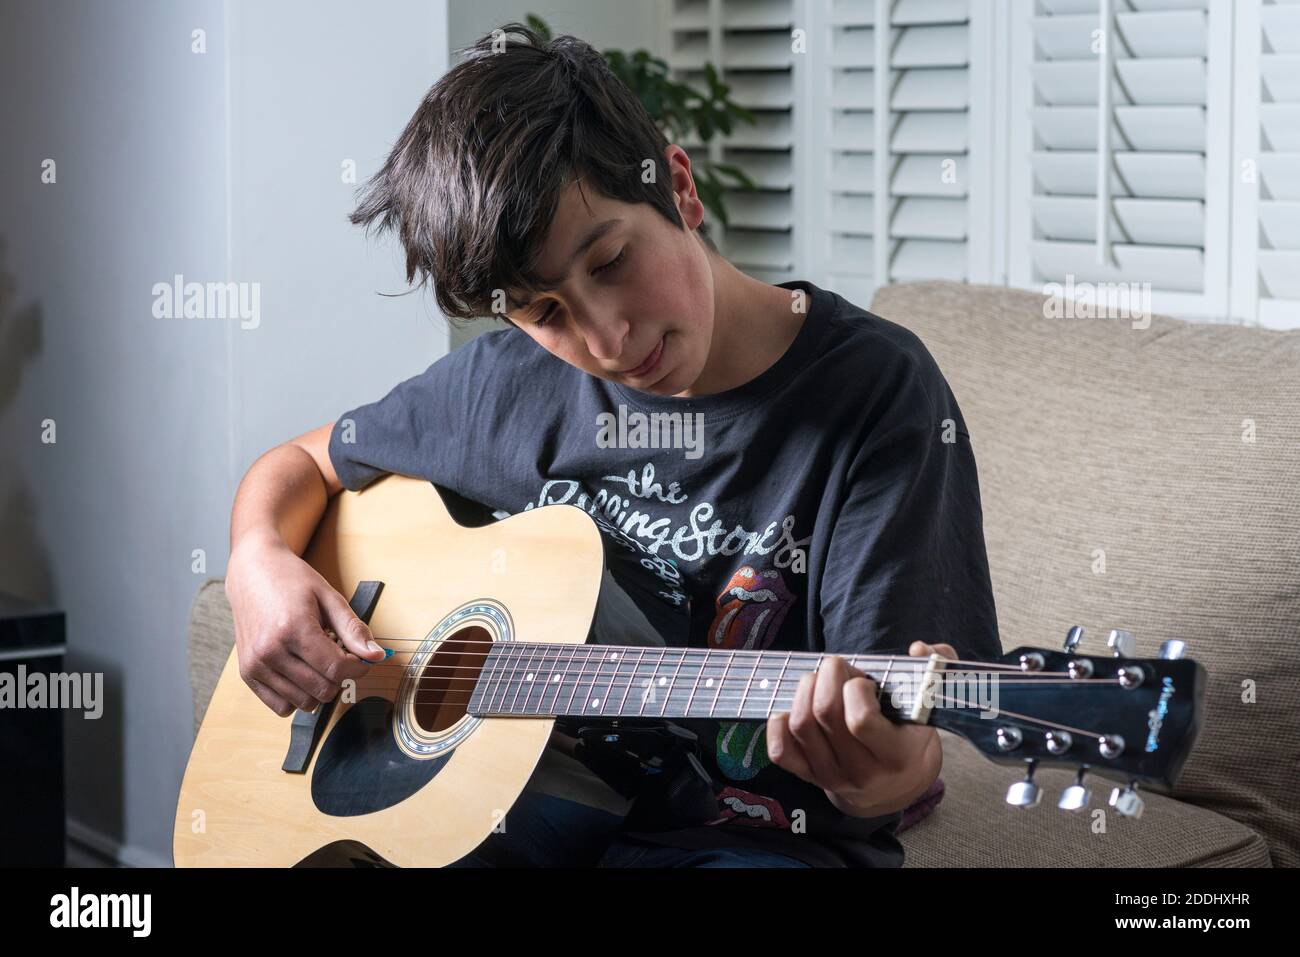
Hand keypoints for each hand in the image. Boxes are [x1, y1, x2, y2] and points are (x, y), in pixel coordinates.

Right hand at [225, 535, 386, 716]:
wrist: (253, 573)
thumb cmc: (291, 581)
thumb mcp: (329, 597)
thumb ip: (353, 629)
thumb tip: (376, 655)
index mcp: (293, 628)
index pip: (337, 669)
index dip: (358, 669)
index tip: (361, 659)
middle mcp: (270, 651)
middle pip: (323, 689)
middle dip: (341, 677)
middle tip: (339, 655)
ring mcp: (255, 665)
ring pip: (304, 703)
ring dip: (320, 687)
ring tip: (317, 660)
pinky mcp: (247, 674)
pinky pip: (282, 706)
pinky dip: (298, 696)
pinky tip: (301, 672)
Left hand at [766, 641, 957, 818]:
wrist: (896, 784)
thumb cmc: (910, 732)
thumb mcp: (932, 702)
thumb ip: (935, 667)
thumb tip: (918, 648)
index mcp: (897, 755)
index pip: (860, 720)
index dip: (856, 689)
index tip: (865, 681)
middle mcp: (863, 772)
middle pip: (825, 714)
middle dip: (827, 677)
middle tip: (838, 669)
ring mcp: (833, 777)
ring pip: (800, 725)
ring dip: (804, 690)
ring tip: (820, 681)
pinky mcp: (809, 778)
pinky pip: (781, 752)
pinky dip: (778, 723)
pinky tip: (796, 706)